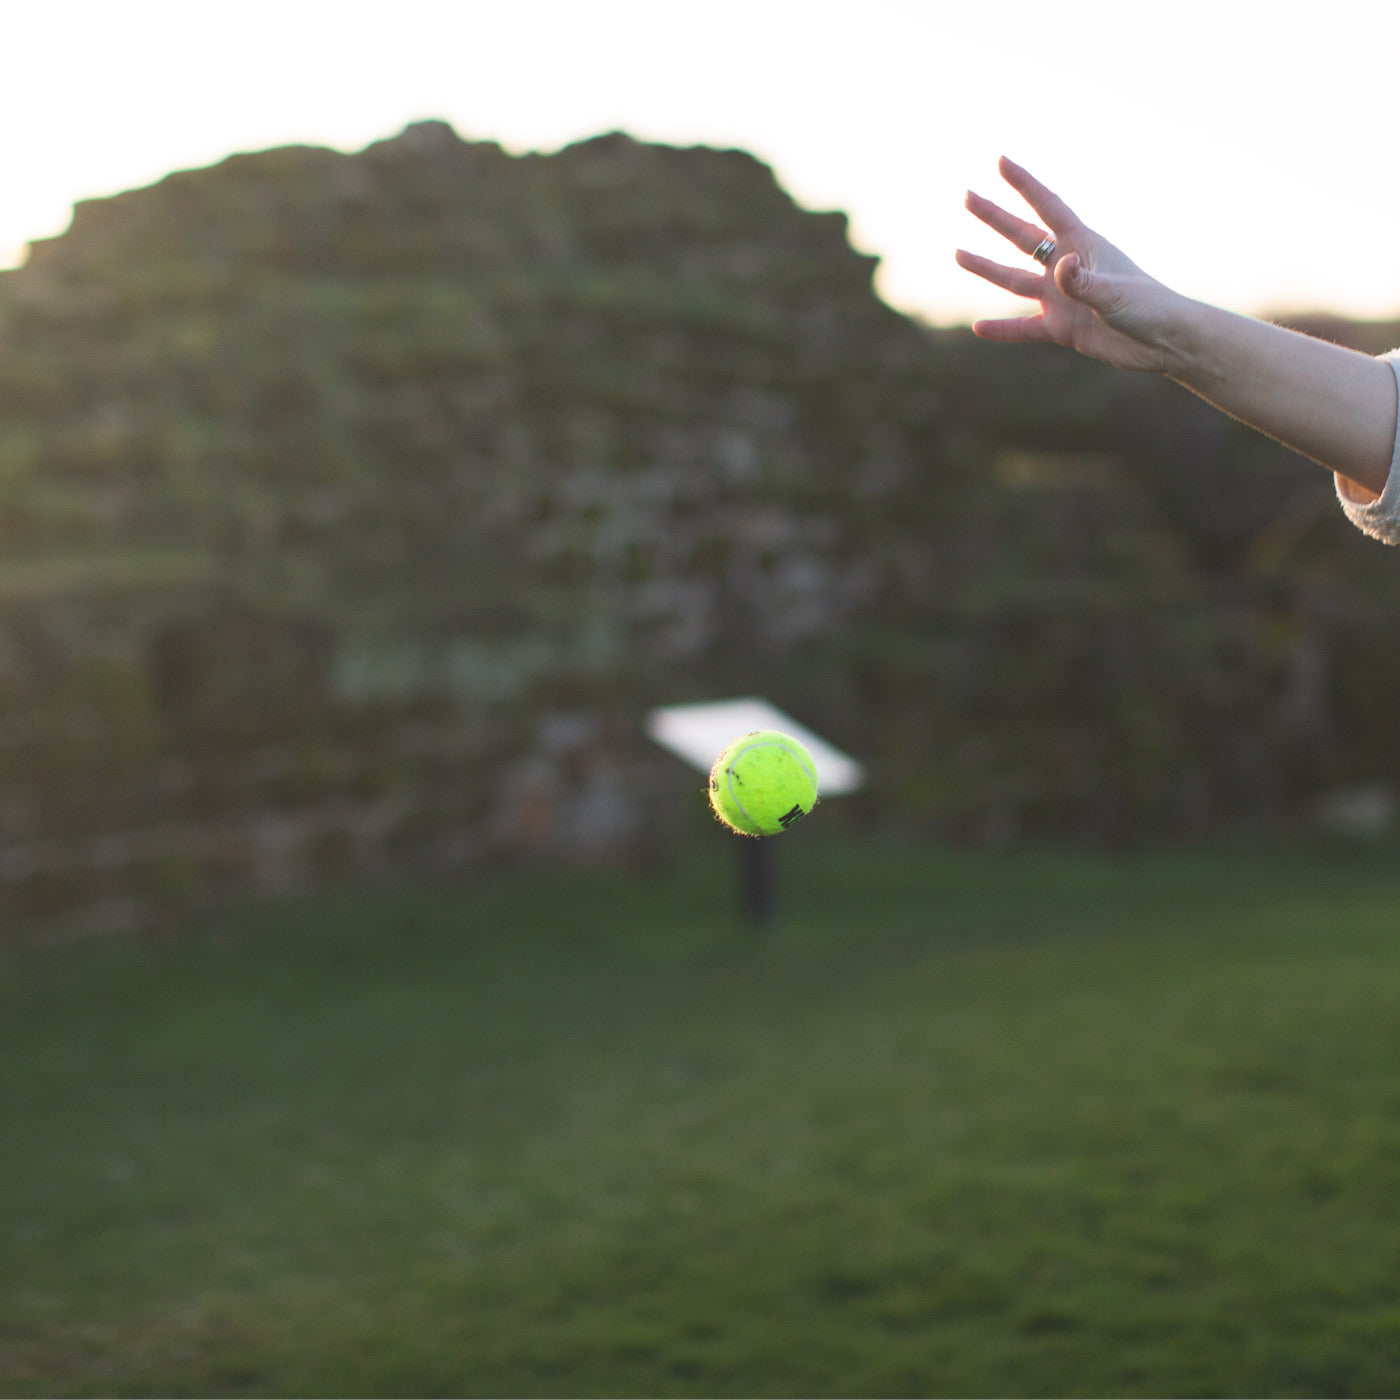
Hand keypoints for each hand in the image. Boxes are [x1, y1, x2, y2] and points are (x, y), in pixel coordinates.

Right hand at [956, 157, 1185, 374]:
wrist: (1164, 342)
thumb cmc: (1148, 308)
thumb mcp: (1114, 292)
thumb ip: (1083, 281)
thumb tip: (1059, 265)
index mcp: (1083, 246)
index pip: (1047, 207)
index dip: (1024, 184)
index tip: (1001, 161)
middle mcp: (1067, 267)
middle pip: (1023, 237)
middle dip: (994, 217)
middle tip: (967, 196)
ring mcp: (1062, 298)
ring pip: (1015, 279)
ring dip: (987, 268)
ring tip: (958, 254)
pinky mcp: (1062, 328)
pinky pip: (1023, 327)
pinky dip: (1002, 329)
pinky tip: (979, 327)